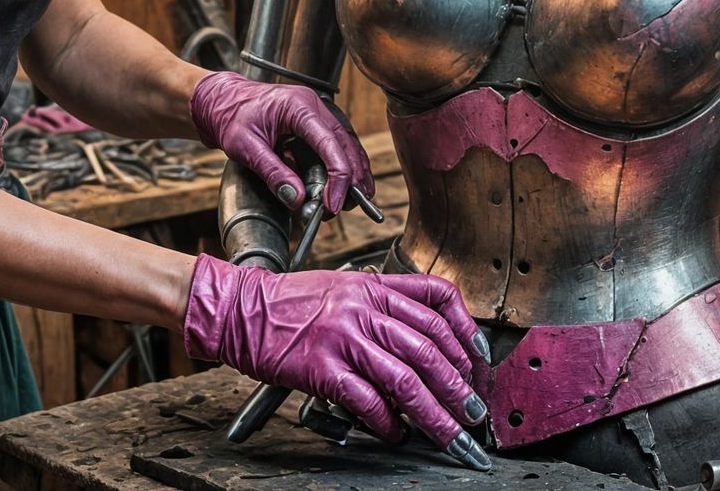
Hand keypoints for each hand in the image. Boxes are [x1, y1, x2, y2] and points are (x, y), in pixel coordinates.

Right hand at [183, 255, 492, 468]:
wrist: (240, 309)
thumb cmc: (290, 303)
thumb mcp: (343, 287)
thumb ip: (383, 306)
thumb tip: (426, 344)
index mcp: (373, 285)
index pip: (436, 301)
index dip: (466, 332)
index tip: (479, 359)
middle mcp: (362, 308)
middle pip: (429, 346)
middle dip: (459, 384)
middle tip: (475, 410)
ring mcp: (342, 337)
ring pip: (405, 378)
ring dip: (436, 412)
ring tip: (453, 433)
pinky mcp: (321, 368)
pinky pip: (366, 399)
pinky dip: (387, 422)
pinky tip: (397, 434)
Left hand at [190, 70, 371, 212]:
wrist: (221, 102)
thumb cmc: (231, 116)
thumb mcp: (246, 147)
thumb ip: (272, 172)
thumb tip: (296, 198)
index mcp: (299, 106)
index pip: (329, 143)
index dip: (338, 176)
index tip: (333, 203)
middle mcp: (314, 106)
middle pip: (344, 143)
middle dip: (352, 177)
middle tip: (349, 205)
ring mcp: (317, 114)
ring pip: (346, 144)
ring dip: (354, 171)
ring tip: (356, 200)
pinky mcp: (314, 124)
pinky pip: (335, 145)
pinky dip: (343, 164)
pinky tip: (348, 184)